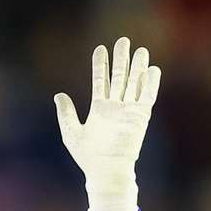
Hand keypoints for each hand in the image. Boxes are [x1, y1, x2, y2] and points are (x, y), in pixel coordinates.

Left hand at [54, 37, 160, 210]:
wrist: (105, 170)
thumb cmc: (88, 156)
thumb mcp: (72, 132)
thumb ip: (66, 113)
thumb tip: (58, 95)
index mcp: (99, 109)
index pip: (101, 80)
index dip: (101, 65)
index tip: (101, 48)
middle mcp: (115, 107)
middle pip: (120, 77)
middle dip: (121, 59)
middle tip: (123, 40)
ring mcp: (128, 111)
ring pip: (134, 83)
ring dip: (137, 67)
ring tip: (140, 49)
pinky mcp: (140, 117)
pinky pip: (146, 96)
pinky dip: (150, 83)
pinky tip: (152, 69)